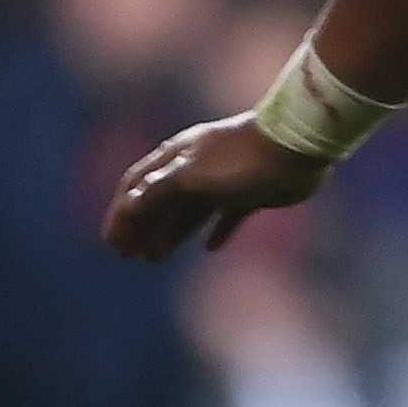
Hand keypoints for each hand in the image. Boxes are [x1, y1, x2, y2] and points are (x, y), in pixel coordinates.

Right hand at [102, 115, 330, 261]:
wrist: (294, 147)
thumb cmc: (238, 160)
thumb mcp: (189, 177)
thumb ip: (157, 192)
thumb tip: (128, 206)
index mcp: (176, 158)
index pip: (138, 186)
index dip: (121, 214)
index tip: (112, 242)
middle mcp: (196, 167)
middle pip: (161, 202)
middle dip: (141, 228)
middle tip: (128, 256)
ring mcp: (224, 180)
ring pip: (189, 212)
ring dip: (170, 234)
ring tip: (153, 259)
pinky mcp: (252, 192)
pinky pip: (227, 216)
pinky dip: (216, 231)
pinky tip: (211, 248)